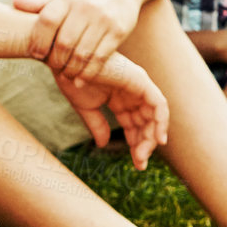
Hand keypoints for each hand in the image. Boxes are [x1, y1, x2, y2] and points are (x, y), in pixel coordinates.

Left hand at [14, 0, 141, 82]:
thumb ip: (39, 3)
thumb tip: (14, 3)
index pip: (47, 21)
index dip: (39, 41)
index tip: (36, 54)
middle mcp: (85, 6)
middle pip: (64, 42)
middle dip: (56, 60)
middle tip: (53, 67)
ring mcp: (103, 19)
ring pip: (82, 53)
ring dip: (71, 70)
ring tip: (66, 75)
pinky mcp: (118, 30)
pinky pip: (100, 58)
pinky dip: (88, 73)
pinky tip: (80, 80)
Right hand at [50, 52, 168, 168]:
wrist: (65, 62)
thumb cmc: (72, 79)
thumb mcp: (86, 108)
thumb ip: (97, 125)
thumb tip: (103, 144)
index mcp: (119, 97)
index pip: (134, 123)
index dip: (136, 144)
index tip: (136, 164)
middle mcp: (131, 91)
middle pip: (146, 122)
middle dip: (145, 144)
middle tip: (139, 163)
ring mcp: (138, 84)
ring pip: (155, 115)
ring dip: (152, 137)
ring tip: (142, 155)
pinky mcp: (140, 80)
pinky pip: (159, 104)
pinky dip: (161, 121)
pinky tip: (158, 139)